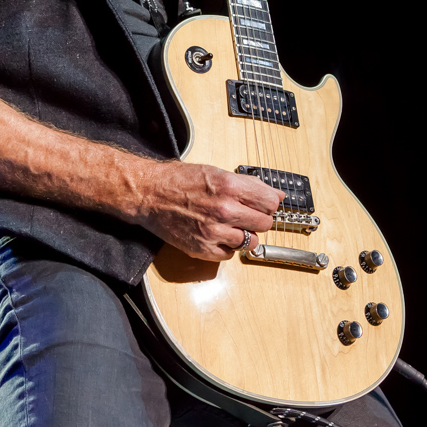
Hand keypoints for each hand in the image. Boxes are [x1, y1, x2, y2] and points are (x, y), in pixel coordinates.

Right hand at [137, 161, 280, 260]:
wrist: (150, 194)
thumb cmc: (180, 181)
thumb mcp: (217, 172)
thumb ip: (249, 185)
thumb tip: (275, 194)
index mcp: (230, 187)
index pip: (270, 203)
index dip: (269, 204)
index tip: (263, 205)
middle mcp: (224, 210)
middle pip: (264, 223)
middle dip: (258, 219)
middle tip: (246, 215)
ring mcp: (214, 232)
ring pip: (250, 242)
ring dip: (244, 235)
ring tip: (231, 226)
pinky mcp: (204, 248)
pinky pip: (230, 254)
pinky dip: (227, 247)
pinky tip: (218, 235)